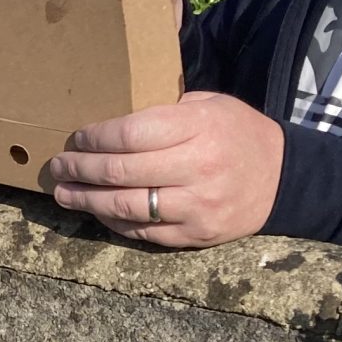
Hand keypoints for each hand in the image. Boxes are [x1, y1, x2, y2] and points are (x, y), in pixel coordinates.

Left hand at [39, 91, 283, 247]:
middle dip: (80, 169)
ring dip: (86, 201)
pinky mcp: (195, 236)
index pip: (131, 134)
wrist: (284, 179)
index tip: (76, 138)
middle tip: (57, 167)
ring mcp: (197, 206)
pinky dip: (113, 221)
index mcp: (199, 127)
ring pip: (126, 206)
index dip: (95, 138)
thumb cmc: (237, 133)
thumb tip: (109, 117)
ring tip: (64, 194)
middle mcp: (198, 167)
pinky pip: (142, 232)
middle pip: (121, 171)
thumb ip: (164, 110)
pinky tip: (96, 211)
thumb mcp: (209, 105)